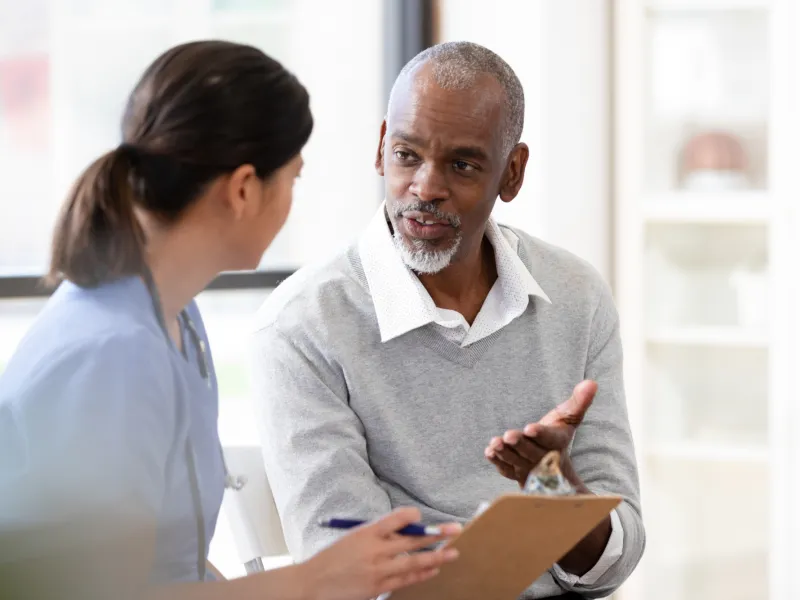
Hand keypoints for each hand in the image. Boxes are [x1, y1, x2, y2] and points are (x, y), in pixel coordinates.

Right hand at [300, 507, 460, 599]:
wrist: (312, 584)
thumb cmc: (332, 559)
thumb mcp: (352, 539)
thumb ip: (376, 535)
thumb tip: (404, 532)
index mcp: (366, 532)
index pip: (395, 518)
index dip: (411, 516)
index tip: (420, 516)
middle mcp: (374, 549)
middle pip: (411, 539)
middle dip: (436, 534)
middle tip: (456, 530)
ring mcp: (378, 570)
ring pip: (414, 561)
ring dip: (436, 556)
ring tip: (452, 552)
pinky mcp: (378, 587)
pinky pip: (405, 579)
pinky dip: (422, 573)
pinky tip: (434, 569)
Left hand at [484, 380, 596, 487]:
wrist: (551, 464)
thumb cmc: (557, 433)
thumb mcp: (568, 417)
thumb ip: (579, 401)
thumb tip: (592, 382)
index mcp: (557, 443)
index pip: (549, 439)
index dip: (540, 434)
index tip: (529, 428)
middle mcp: (543, 458)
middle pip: (531, 452)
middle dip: (519, 444)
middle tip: (508, 436)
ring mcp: (528, 467)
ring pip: (516, 462)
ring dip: (505, 453)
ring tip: (495, 443)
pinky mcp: (515, 473)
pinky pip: (506, 470)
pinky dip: (497, 462)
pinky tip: (489, 452)